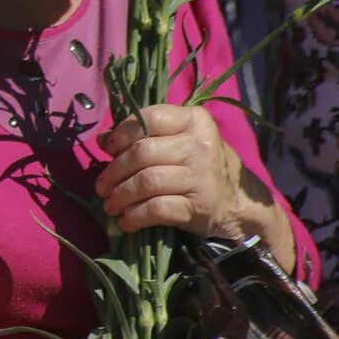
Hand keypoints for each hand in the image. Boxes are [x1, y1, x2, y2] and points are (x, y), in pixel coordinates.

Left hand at [96, 103, 251, 239]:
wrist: (236, 201)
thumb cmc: (198, 165)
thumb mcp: (178, 141)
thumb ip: (144, 135)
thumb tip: (102, 139)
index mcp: (194, 120)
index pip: (149, 118)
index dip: (123, 134)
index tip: (110, 150)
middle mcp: (199, 145)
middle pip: (142, 153)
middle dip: (114, 172)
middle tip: (102, 187)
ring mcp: (201, 176)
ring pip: (146, 182)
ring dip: (120, 196)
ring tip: (110, 205)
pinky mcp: (199, 205)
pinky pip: (156, 209)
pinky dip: (135, 216)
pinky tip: (126, 221)